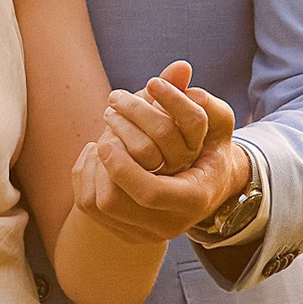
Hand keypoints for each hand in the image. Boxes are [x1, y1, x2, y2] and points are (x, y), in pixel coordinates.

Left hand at [73, 61, 246, 245]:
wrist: (206, 187)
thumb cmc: (211, 148)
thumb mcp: (216, 124)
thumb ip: (202, 98)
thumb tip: (180, 69)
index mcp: (194, 198)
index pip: (151, 193)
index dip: (124, 167)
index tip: (107, 139)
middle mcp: (169, 224)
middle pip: (116, 202)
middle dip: (102, 164)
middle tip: (103, 130)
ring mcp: (145, 234)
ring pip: (99, 207)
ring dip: (93, 169)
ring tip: (102, 140)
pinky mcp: (126, 233)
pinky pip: (90, 208)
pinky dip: (86, 177)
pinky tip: (97, 156)